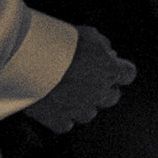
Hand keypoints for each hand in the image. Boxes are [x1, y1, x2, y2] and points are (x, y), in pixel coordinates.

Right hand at [21, 24, 135, 134]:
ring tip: (64, 89)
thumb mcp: (87, 34)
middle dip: (103, 89)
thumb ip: (102, 46)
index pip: (129, 74)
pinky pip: (67, 123)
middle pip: (112, 97)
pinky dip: (61, 115)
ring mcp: (80, 110)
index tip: (113, 68)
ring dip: (82, 103)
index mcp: (109, 70)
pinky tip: (52, 102)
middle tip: (87, 79)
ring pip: (89, 112)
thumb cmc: (57, 43)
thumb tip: (109, 55)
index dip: (121, 71)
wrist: (28, 60)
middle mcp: (99, 93)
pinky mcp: (60, 121)